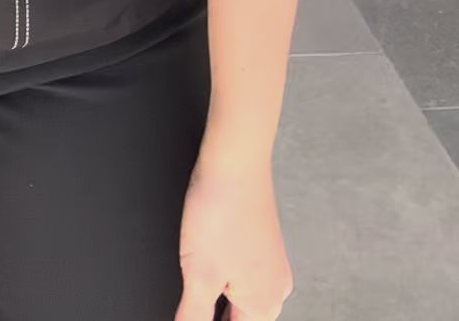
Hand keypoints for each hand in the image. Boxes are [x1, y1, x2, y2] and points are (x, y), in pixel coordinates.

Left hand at [172, 145, 294, 320]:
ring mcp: (270, 263)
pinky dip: (223, 277)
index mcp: (264, 305)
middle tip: (190, 306)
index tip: (192, 313)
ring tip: (196, 288)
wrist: (235, 160)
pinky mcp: (260, 241)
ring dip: (218, 300)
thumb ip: (194, 316)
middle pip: (241, 319)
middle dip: (215, 315)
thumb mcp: (199, 277)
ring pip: (241, 297)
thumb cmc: (222, 211)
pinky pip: (242, 273)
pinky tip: (205, 264)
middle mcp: (275, 287)